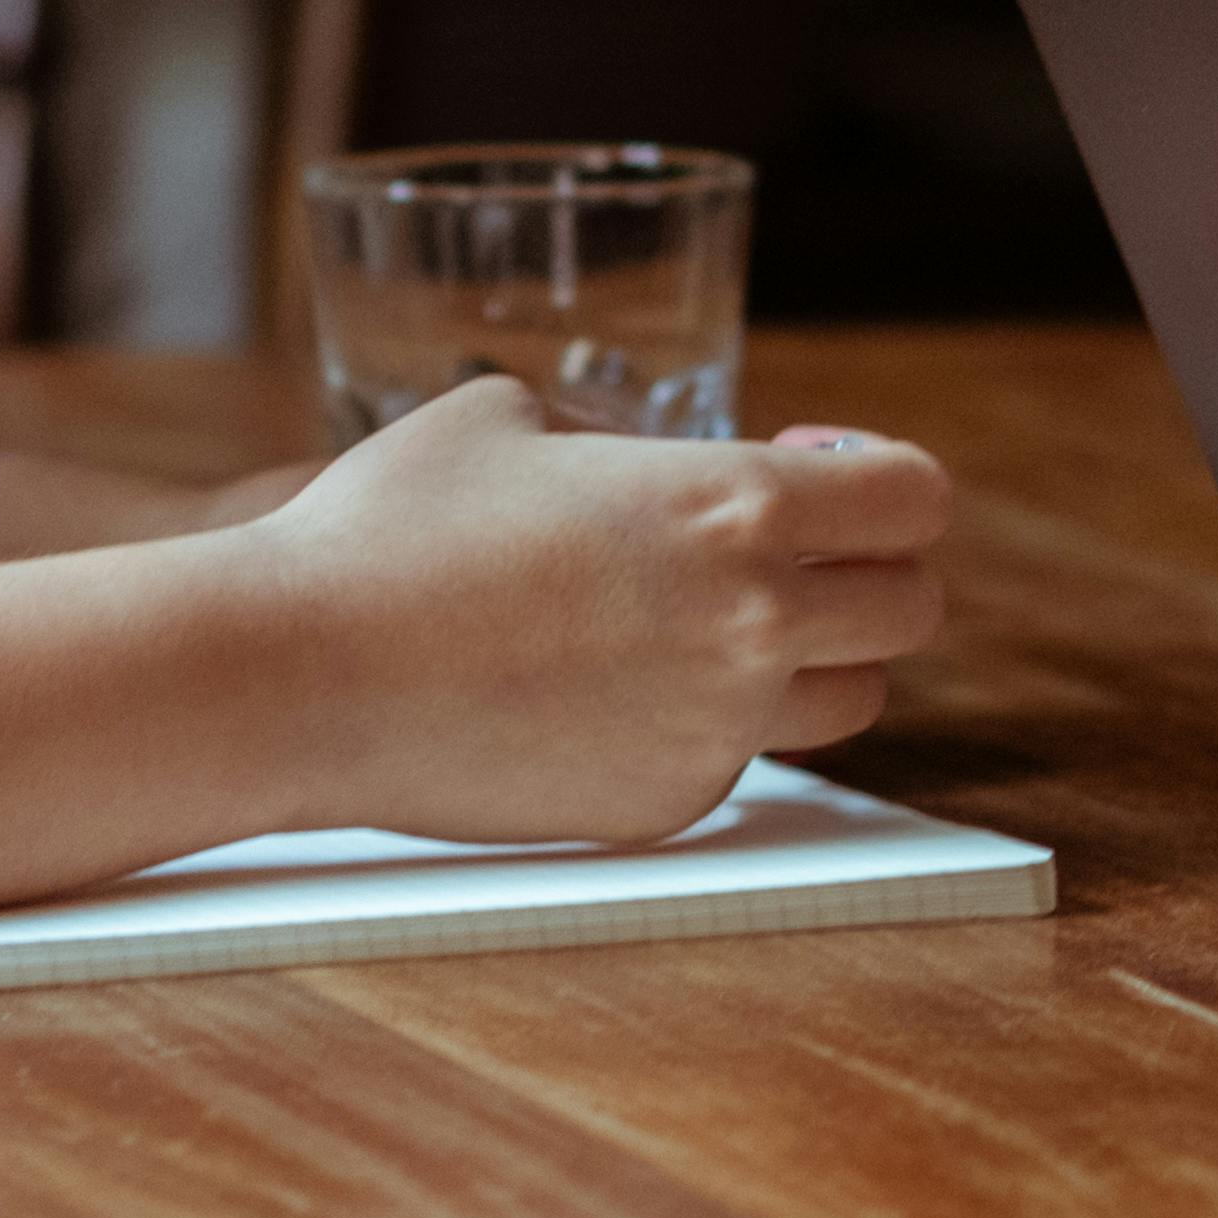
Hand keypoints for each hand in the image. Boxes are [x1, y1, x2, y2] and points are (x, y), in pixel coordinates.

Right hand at [231, 384, 957, 849]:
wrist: (300, 673)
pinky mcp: (667, 804)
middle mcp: (755, 625)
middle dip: (866, 574)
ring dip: (812, 659)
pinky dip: (708, 725)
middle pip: (910, 609)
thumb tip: (646, 462)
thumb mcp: (510, 413)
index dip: (882, 484)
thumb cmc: (390, 523)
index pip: (916, 501)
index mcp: (738, 507)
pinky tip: (615, 689)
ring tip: (713, 625)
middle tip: (787, 556)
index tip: (822, 477)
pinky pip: (740, 760)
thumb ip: (619, 437)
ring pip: (849, 701)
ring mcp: (718, 728)